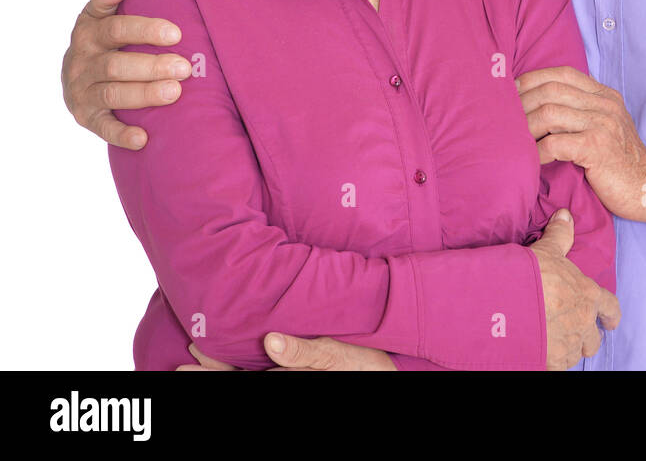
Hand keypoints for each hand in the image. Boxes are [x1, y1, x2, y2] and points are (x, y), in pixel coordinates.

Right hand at [61, 0, 190, 148]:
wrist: (75, 77)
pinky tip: (143, 138)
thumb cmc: (103, 41)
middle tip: (185, 67)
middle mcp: (82, 62)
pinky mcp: (86, 117)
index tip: (175, 33)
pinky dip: (122, 134)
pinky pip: (103, 127)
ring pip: (114, 93)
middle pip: (117, 64)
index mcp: (88, 32)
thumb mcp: (99, 15)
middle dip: (153, 65)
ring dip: (145, 94)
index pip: (115, 28)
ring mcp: (82, 91)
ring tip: (175, 91)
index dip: (144, 30)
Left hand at [177, 336, 395, 370]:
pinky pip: (265, 371)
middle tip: (180, 364)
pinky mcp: (298, 372)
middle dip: (209, 372)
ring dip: (220, 371)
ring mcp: (288, 376)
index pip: (241, 377)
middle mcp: (282, 377)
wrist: (389, 373)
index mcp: (287, 376)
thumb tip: (270, 341)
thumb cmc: (367, 365)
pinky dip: (244, 366)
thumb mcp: (339, 355)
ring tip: (192, 360)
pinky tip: (236, 358)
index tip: (192, 353)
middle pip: (238, 379)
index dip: (215, 368)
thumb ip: (305, 351)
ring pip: (247, 376)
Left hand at [517, 66, 645, 218]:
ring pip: (550, 113)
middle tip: (503, 118)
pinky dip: (537, 151)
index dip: (533, 79)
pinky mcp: (597, 148)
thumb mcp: (606, 125)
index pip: (563, 73)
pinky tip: (531, 160)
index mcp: (605, 95)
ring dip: (525, 127)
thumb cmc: (619, 161)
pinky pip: (555, 143)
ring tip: (513, 140)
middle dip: (522, 102)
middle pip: (551, 90)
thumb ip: (583, 110)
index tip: (511, 91)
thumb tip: (542, 102)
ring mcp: (603, 124)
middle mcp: (605, 105)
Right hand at [528, 209, 619, 369]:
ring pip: (575, 354)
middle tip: (578, 337)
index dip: (611, 315)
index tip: (610, 322)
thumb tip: (566, 214)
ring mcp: (568, 345)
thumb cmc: (531, 276)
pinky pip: (558, 367)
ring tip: (554, 343)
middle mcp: (583, 323)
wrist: (507, 305)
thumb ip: (561, 235)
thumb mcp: (548, 251)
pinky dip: (552, 361)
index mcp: (588, 296)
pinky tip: (541, 353)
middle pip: (593, 339)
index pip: (610, 307)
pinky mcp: (551, 363)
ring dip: (568, 349)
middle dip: (587, 339)